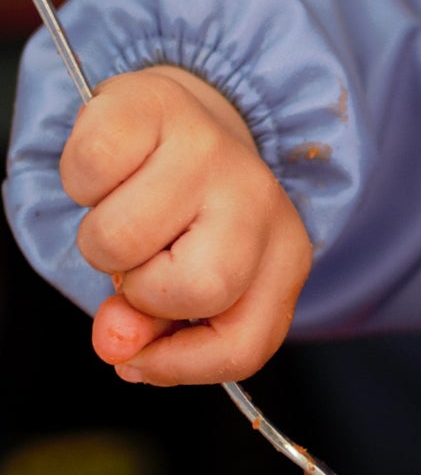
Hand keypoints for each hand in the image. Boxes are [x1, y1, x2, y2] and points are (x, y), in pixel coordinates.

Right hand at [59, 66, 311, 384]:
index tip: (141, 355)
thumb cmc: (185, 214)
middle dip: (144, 291)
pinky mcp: (154, 109)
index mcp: (284, 255)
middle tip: (142, 260)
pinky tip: (110, 173)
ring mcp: (212, 151)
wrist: (180, 119)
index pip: (243, 346)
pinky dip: (81, 184)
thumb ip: (158, 331)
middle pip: (198, 290)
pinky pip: (87, 173)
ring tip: (126, 211)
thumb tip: (116, 345)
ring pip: (123, 239)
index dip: (180, 365)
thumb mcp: (187, 283)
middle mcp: (260, 200)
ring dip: (103, 241)